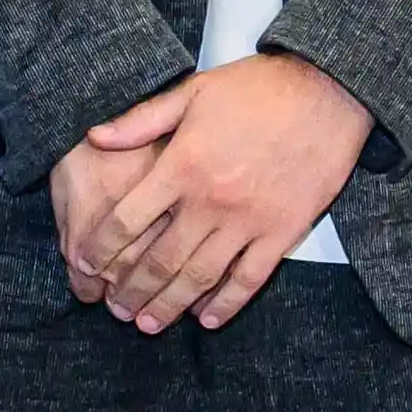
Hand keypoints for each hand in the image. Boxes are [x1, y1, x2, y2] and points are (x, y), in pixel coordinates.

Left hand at [63, 55, 371, 333]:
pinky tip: (208, 319)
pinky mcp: (283, 232)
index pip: (129, 218)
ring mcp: (248, 220)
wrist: (326, 91)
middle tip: (115, 309)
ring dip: (170, 305)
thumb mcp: (194, 91)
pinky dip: (227, 304)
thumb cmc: (258, 88)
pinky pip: (249, 279)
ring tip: (149, 324)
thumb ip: (142, 120)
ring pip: (200, 277)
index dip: (102, 247)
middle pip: (160, 259)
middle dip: (132, 290)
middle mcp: (211, 200)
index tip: (85, 264)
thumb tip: (94, 136)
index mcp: (184, 165)